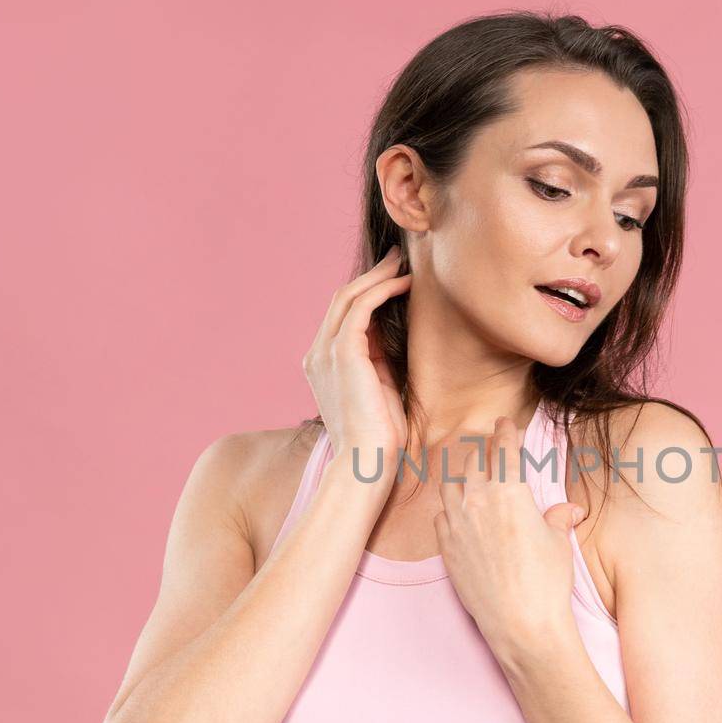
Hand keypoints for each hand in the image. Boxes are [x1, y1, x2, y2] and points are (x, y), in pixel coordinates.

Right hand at [301, 245, 410, 459]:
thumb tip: (393, 333)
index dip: (367, 291)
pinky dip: (381, 290)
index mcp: (323, 364)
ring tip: (403, 263)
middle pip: (341, 299)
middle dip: (371, 275)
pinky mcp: (342, 354)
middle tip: (398, 258)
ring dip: (377, 276)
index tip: (393, 276)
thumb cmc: (379, 437)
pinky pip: (359, 309)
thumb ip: (379, 360)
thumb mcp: (380, 389)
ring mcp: (325, 353)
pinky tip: (404, 284)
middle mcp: (317, 355)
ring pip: (348, 298)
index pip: (341, 316)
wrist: (366, 464)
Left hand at [435, 415, 587, 660]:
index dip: (506, 431)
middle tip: (492, 450)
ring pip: (452, 485)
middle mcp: (478, 500)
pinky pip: (442, 516)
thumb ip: (557, 519)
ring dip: (463, 477)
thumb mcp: (558, 543)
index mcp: (509, 490)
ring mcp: (457, 524)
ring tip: (472, 479)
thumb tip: (569, 510)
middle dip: (485, 452)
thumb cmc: (546, 582)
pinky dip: (450, 510)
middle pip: (475, 461)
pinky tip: (459, 514)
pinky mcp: (446, 548)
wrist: (520, 623)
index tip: (505, 423)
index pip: (505, 447)